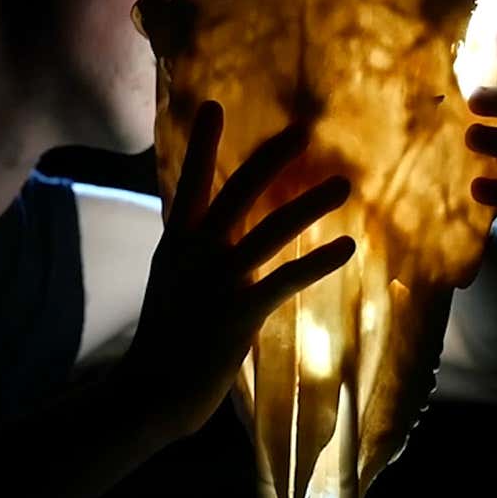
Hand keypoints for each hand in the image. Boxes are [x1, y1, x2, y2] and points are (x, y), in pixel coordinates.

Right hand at [112, 101, 355, 441]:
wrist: (150, 390)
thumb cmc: (164, 343)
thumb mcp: (170, 286)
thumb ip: (193, 257)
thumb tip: (213, 236)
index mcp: (176, 244)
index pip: (190, 183)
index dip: (203, 145)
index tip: (213, 107)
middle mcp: (196, 253)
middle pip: (237, 192)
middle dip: (270, 159)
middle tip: (302, 131)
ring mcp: (218, 280)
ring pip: (270, 229)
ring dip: (309, 203)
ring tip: (343, 184)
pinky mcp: (240, 311)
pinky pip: (286, 278)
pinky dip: (319, 261)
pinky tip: (347, 247)